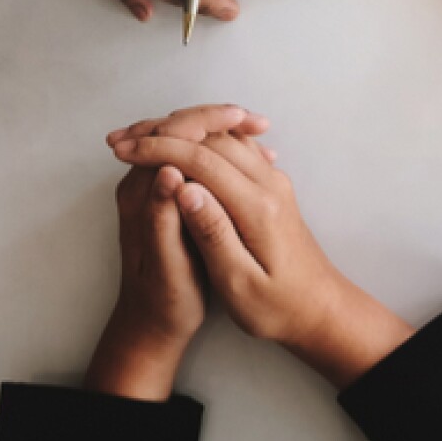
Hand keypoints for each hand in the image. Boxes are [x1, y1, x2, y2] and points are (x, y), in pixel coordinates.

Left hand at [84, 105, 272, 400]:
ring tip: (262, 131)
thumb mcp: (167, 269)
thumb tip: (168, 171)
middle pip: (176, 128)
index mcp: (140, 196)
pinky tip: (251, 154)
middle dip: (217, 117)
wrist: (154, 322)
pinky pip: (194, 155)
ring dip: (222, 129)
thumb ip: (163, 220)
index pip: (168, 137)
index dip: (206, 122)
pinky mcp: (169, 193)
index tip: (244, 119)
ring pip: (187, 138)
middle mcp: (142, 184)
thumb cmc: (165, 303)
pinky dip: (221, 148)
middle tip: (261, 122)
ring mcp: (155, 186)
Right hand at [110, 110, 413, 388]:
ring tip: (139, 138)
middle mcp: (269, 184)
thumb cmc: (279, 308)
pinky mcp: (270, 184)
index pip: (201, 160)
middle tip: (120, 139)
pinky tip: (177, 143)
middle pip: (211, 137)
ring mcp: (272, 180)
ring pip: (222, 136)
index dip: (157, 150)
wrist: (321, 309)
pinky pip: (233, 147)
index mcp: (258, 208)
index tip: (121, 150)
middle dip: (162, 133)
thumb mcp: (240, 285)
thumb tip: (183, 188)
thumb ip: (213, 234)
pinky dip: (201, 139)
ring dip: (180, 131)